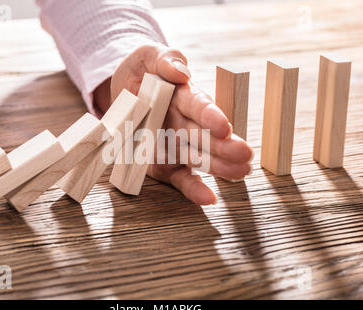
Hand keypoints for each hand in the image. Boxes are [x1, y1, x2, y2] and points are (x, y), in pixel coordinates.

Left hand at [93, 43, 252, 204]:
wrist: (118, 95)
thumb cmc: (138, 73)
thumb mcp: (147, 57)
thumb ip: (166, 59)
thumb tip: (181, 71)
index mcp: (184, 97)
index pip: (199, 106)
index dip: (210, 116)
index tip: (223, 126)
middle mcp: (184, 123)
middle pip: (205, 135)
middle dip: (224, 146)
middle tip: (244, 155)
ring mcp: (176, 146)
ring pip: (200, 158)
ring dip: (219, 167)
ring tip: (240, 173)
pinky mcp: (166, 166)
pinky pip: (181, 179)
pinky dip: (194, 189)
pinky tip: (210, 199)